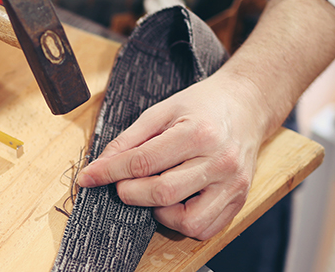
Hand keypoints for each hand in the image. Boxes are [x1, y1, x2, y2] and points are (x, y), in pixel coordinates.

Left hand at [76, 71, 271, 239]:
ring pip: (187, 221)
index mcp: (199, 133)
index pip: (144, 162)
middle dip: (130, 193)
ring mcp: (232, 185)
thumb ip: (130, 139)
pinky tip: (175, 202)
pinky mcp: (239, 201)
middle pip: (162, 193)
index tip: (88, 178)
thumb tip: (101, 165)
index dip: (109, 172)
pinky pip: (205, 229)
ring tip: (155, 193)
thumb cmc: (203, 106)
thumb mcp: (162, 110)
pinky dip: (182, 222)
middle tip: (123, 184)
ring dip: (160, 214)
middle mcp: (220, 162)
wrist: (247, 106)